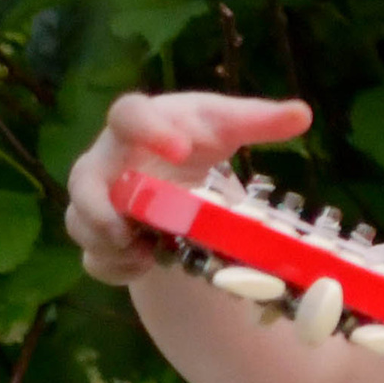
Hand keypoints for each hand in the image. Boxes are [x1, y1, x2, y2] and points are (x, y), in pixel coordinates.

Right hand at [64, 91, 311, 285]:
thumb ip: (259, 120)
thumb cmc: (196, 137)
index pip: (128, 114)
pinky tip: (144, 267)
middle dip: (102, 206)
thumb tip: (302, 114)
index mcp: (139, 123)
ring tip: (145, 253)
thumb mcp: (225, 126)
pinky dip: (116, 268)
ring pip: (81, 223)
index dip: (148, 130)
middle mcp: (107, 160)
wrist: (174, 167)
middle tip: (131, 227)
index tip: (182, 149)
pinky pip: (94, 258)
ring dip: (109, 244)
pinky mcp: (100, 235)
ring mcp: (97, 199)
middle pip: (82, 179)